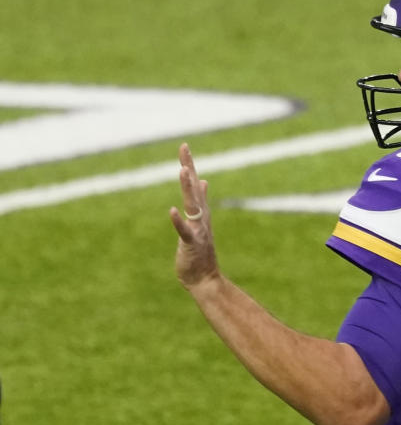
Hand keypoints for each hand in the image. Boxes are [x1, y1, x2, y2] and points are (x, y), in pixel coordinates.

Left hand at [169, 143, 219, 287]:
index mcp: (201, 211)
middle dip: (189, 168)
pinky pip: (184, 231)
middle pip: (194, 188)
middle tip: (184, 148)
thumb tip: (203, 181)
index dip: (189, 165)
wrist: (205, 277)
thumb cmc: (200, 251)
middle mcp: (201, 217)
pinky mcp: (191, 243)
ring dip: (188, 188)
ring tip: (184, 171)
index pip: (195, 183)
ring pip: (193, 205)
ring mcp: (197, 229)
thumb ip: (201, 201)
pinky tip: (172, 211)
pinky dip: (179, 221)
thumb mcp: (200, 222)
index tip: (184, 146)